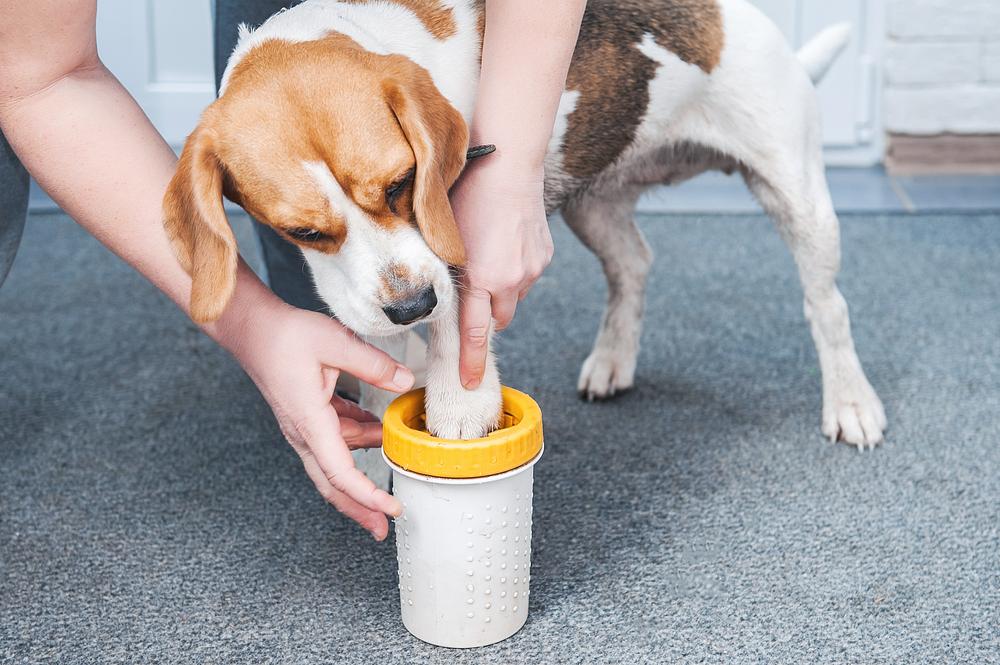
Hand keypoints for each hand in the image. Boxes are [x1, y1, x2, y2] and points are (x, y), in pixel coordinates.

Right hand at [223, 299, 414, 539]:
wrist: (250, 328)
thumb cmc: (284, 336)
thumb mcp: (335, 343)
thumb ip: (373, 364)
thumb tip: (405, 382)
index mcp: (310, 422)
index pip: (341, 473)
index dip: (368, 496)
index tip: (391, 509)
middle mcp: (304, 433)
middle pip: (332, 484)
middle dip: (359, 508)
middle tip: (385, 526)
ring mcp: (303, 427)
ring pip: (335, 461)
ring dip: (363, 468)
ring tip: (393, 466)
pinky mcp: (306, 416)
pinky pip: (334, 439)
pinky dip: (357, 440)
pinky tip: (377, 431)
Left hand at [450, 156, 552, 388]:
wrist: (509, 162)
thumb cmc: (468, 193)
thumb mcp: (443, 236)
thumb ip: (443, 271)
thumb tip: (431, 295)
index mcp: (481, 278)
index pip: (475, 334)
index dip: (470, 362)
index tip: (469, 384)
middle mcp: (510, 280)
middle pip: (498, 321)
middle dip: (485, 317)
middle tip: (473, 297)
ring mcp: (532, 269)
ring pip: (514, 297)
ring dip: (501, 291)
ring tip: (489, 256)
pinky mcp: (545, 255)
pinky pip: (527, 276)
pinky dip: (515, 270)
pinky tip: (505, 243)